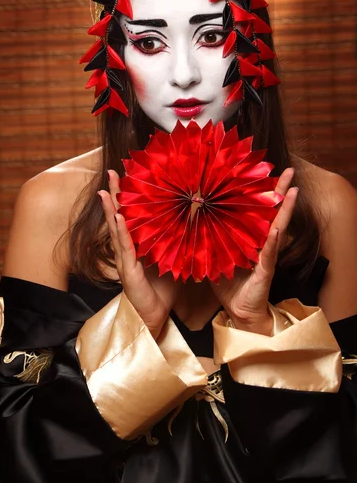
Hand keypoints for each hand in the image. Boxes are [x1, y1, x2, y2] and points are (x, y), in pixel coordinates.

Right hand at [98, 170, 178, 338]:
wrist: (156, 318)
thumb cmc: (164, 290)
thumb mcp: (173, 259)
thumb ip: (177, 242)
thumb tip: (195, 221)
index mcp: (137, 246)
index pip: (130, 216)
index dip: (126, 197)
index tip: (126, 176)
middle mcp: (127, 250)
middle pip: (118, 217)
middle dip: (114, 195)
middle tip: (111, 172)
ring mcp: (125, 261)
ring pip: (116, 229)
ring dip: (111, 209)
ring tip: (106, 189)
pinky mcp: (128, 272)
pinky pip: (125, 248)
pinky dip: (121, 231)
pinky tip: (118, 217)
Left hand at [211, 167, 297, 334]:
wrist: (238, 312)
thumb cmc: (228, 283)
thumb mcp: (215, 255)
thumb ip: (209, 237)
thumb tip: (190, 217)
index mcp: (249, 237)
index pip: (255, 210)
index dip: (259, 191)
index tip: (261, 170)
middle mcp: (262, 243)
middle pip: (272, 212)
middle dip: (281, 192)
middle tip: (289, 171)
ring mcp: (266, 256)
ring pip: (278, 227)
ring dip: (285, 209)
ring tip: (292, 190)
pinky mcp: (265, 271)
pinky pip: (269, 254)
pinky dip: (272, 241)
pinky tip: (276, 229)